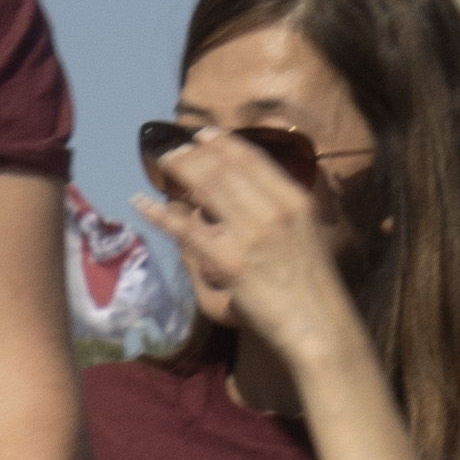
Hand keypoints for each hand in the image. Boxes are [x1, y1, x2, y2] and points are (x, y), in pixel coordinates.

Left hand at [135, 127, 372, 376]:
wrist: (319, 325)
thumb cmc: (313, 286)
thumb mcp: (309, 233)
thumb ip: (282, 209)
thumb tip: (250, 191)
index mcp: (295, 199)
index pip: (252, 158)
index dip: (223, 142)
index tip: (203, 134)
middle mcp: (273, 209)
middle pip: (224, 167)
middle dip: (194, 152)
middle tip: (174, 148)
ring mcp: (250, 233)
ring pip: (205, 188)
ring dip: (179, 168)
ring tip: (162, 161)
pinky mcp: (229, 260)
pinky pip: (186, 229)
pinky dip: (159, 213)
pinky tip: (140, 201)